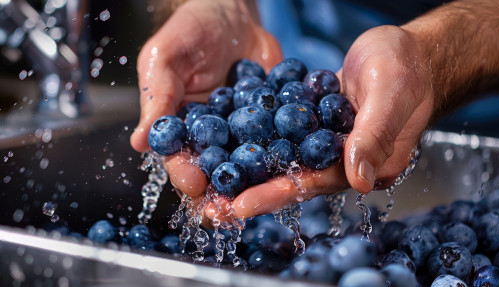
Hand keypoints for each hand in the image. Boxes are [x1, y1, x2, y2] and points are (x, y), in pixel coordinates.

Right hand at [130, 0, 282, 217]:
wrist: (233, 13)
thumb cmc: (191, 30)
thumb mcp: (166, 57)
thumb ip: (157, 96)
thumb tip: (138, 142)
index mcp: (180, 128)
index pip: (179, 158)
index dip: (184, 173)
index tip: (194, 183)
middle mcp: (211, 137)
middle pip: (215, 172)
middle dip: (221, 193)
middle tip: (230, 210)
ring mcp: (243, 133)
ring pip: (248, 164)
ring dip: (255, 184)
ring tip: (263, 197)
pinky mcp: (272, 123)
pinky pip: (280, 141)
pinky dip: (287, 153)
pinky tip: (296, 165)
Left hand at [214, 25, 434, 221]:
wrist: (407, 52)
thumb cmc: (409, 70)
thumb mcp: (393, 95)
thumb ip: (376, 135)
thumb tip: (359, 178)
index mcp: (366, 165)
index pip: (315, 184)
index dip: (277, 194)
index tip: (241, 205)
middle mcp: (343, 160)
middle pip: (292, 178)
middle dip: (253, 190)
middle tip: (214, 204)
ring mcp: (328, 142)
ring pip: (284, 159)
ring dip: (250, 168)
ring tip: (213, 178)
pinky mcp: (316, 122)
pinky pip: (284, 132)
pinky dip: (259, 139)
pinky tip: (230, 141)